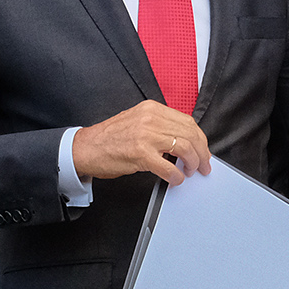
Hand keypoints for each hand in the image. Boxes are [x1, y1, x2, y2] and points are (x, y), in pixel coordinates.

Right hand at [71, 100, 211, 186]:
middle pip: (190, 134)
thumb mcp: (137, 121)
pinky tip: (176, 179)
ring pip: (184, 148)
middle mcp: (151, 119)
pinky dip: (177, 176)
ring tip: (191, 171)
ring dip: (193, 163)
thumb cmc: (109, 138)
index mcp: (152, 109)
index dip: (199, 138)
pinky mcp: (140, 154)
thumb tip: (183, 140)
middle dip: (201, 152)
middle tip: (203, 165)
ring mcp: (146, 136)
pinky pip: (169, 167)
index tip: (203, 150)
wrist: (85, 148)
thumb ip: (159, 125)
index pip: (187, 122)